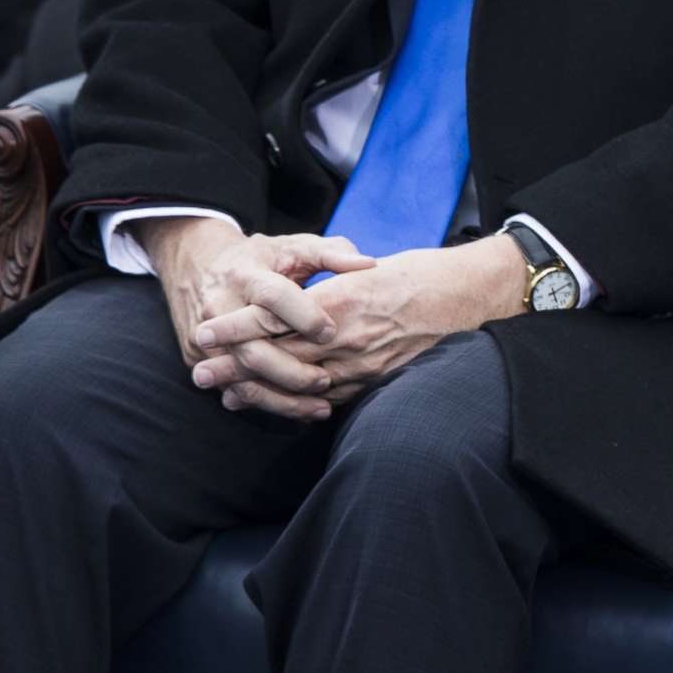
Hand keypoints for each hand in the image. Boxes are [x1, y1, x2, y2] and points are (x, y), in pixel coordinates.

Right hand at [142, 219, 375, 418]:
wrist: (199, 266)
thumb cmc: (262, 258)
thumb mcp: (293, 247)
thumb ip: (332, 253)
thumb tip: (369, 264)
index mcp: (245, 275)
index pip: (272, 298)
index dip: (303, 316)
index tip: (330, 332)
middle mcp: (219, 308)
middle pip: (252, 349)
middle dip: (291, 370)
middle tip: (326, 379)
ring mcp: (203, 338)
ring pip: (241, 378)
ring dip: (281, 398)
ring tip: (320, 408)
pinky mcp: (198, 359)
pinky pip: (232, 389)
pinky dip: (266, 403)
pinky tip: (298, 412)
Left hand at [187, 237, 523, 415]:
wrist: (471, 298)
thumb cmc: (422, 275)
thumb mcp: (371, 268)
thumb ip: (332, 281)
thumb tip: (298, 289)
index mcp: (342, 300)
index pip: (276, 317)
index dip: (237, 327)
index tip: (207, 331)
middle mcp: (348, 336)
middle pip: (278, 356)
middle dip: (236, 366)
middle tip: (201, 372)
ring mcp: (363, 364)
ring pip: (298, 383)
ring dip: (260, 390)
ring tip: (227, 394)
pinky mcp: (376, 380)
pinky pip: (329, 397)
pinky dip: (297, 403)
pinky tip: (276, 404)